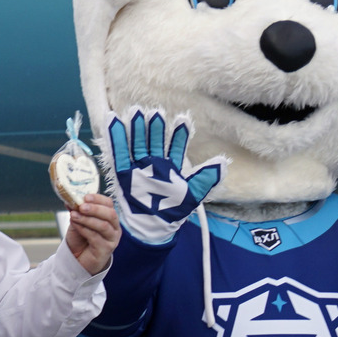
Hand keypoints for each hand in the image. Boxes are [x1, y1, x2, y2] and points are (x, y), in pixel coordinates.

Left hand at [64, 193, 121, 273]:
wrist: (78, 259)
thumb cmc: (81, 240)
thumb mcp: (77, 221)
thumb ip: (77, 211)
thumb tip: (70, 200)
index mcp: (110, 218)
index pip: (109, 204)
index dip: (98, 199)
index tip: (85, 197)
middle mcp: (114, 228)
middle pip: (110, 214)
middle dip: (95, 209)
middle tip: (81, 206)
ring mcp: (112, 240)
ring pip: (104, 226)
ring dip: (87, 219)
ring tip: (74, 215)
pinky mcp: (106, 250)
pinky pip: (96, 237)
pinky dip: (84, 229)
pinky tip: (75, 225)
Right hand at [103, 108, 226, 244]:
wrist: (155, 225)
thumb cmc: (174, 211)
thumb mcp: (194, 193)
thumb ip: (206, 177)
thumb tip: (223, 162)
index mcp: (169, 168)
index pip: (174, 147)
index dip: (178, 135)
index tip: (182, 119)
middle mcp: (153, 165)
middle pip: (153, 141)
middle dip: (155, 128)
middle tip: (155, 112)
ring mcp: (138, 168)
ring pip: (137, 143)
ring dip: (137, 129)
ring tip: (136, 111)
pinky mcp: (124, 173)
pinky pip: (119, 153)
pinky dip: (116, 137)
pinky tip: (114, 121)